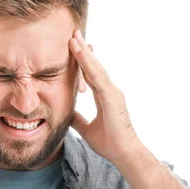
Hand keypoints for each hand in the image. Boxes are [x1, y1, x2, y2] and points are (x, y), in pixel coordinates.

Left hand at [69, 29, 143, 164]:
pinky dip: (88, 63)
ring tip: (73, 38)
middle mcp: (110, 91)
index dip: (83, 62)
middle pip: (94, 67)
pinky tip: (80, 52)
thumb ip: (78, 120)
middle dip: (83, 50)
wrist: (123, 154)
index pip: (91, 75)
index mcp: (105, 97)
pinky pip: (97, 77)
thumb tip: (66, 114)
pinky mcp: (112, 97)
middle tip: (73, 34)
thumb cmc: (110, 144)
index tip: (74, 48)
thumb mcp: (87, 129)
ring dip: (84, 52)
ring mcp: (112, 92)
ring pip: (95, 68)